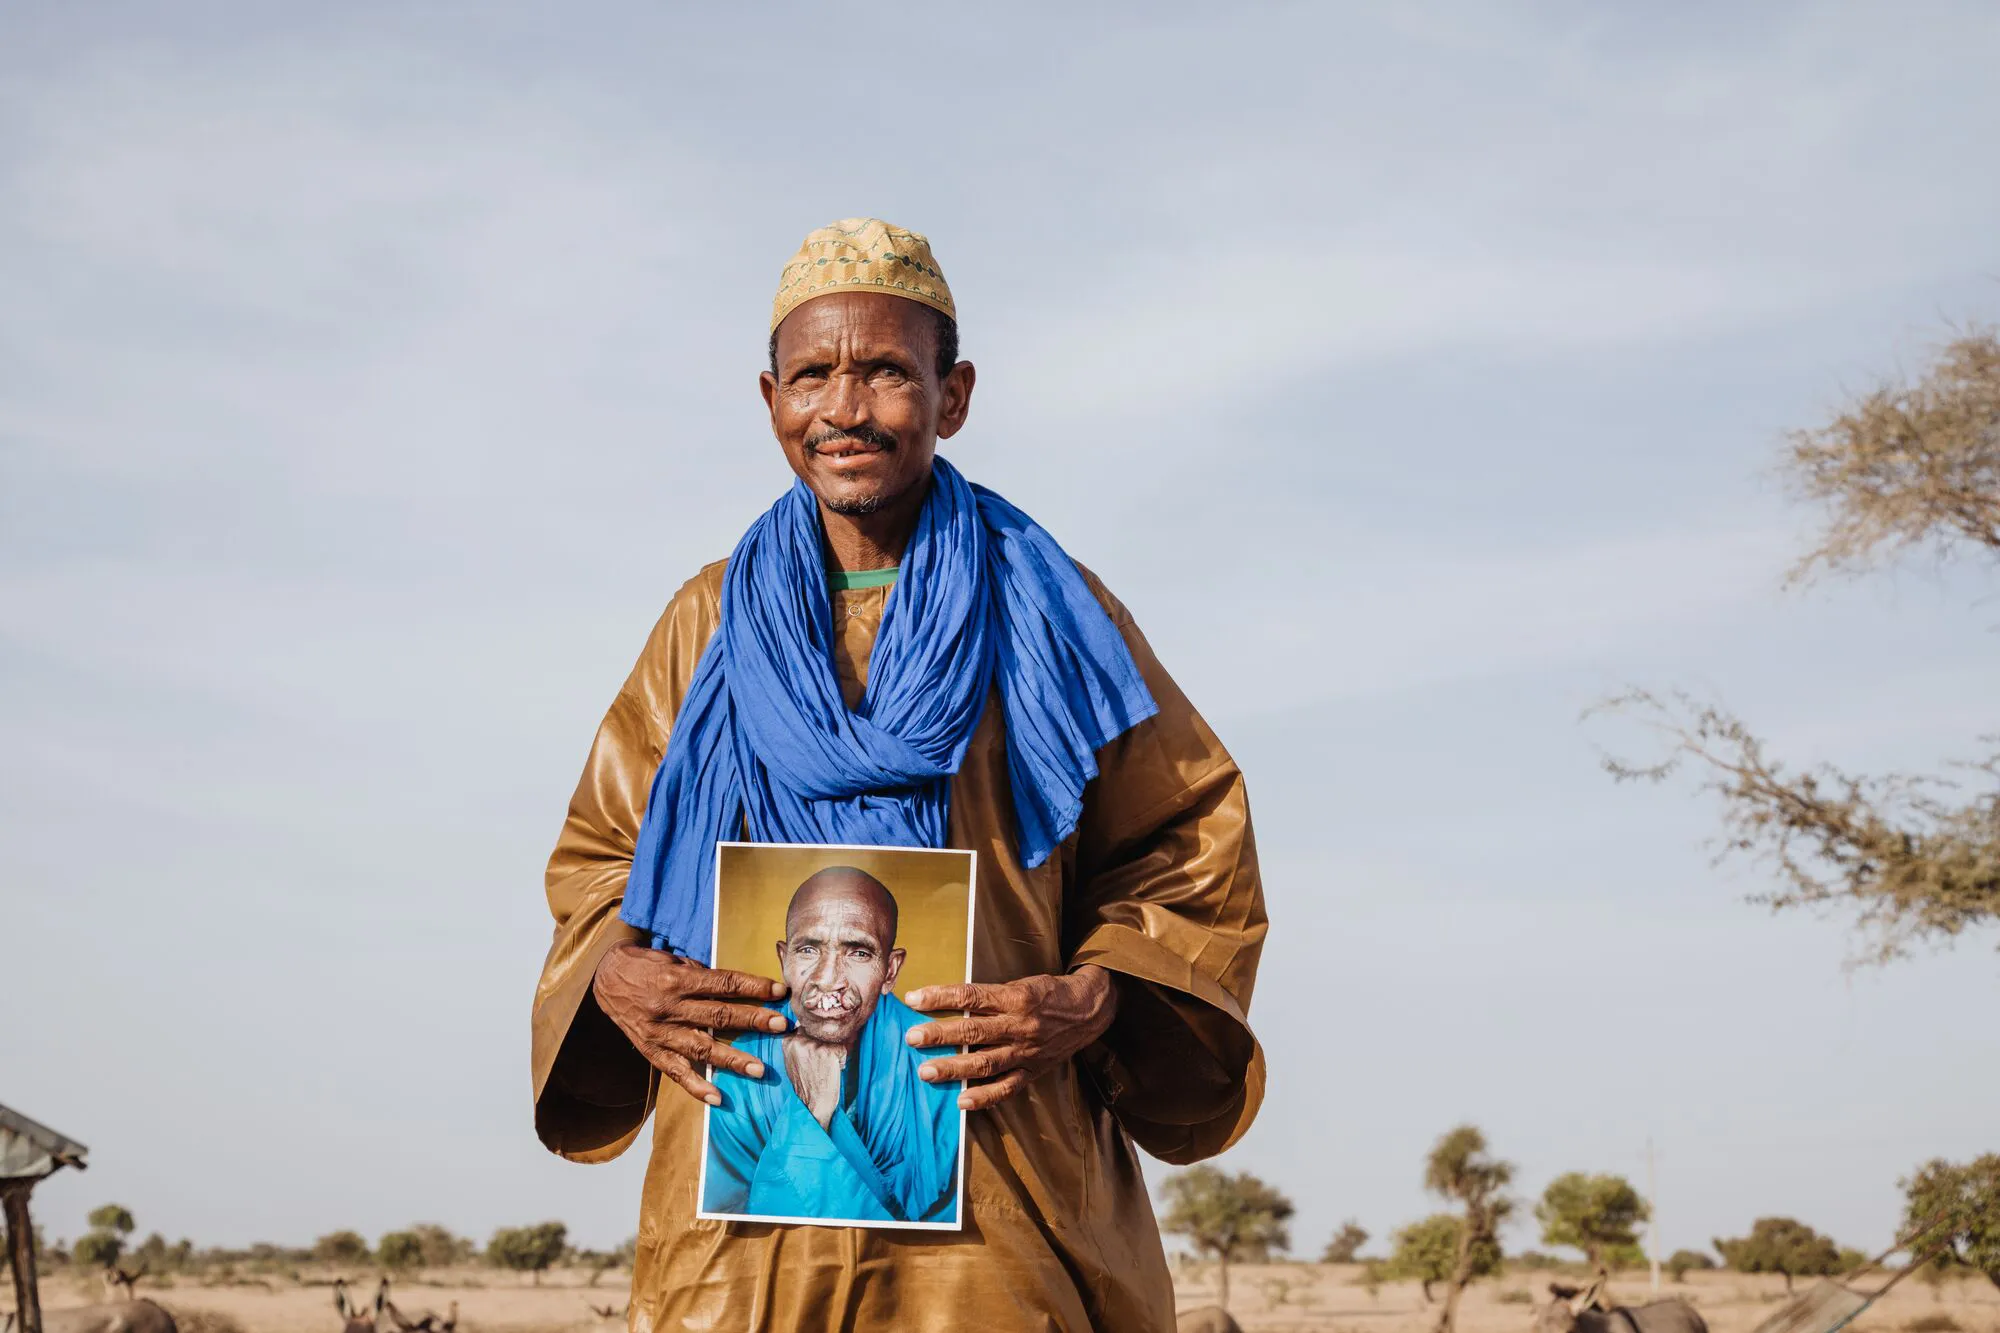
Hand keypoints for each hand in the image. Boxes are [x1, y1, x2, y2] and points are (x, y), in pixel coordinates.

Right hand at [592, 944, 789, 1105]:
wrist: (605, 978)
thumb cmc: (647, 965)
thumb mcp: (674, 960)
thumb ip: (702, 976)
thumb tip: (738, 990)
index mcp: (678, 979)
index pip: (724, 984)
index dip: (753, 987)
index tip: (780, 992)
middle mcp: (669, 1007)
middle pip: (717, 1016)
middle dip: (753, 1020)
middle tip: (781, 1026)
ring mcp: (659, 1032)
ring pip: (700, 1048)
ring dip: (732, 1059)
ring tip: (758, 1068)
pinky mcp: (650, 1051)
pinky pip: (675, 1072)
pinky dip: (696, 1087)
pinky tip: (717, 1097)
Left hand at [903, 965, 1119, 1110]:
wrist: (1088, 1010)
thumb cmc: (1048, 993)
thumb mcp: (1021, 983)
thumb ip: (989, 996)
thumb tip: (948, 1004)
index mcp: (1016, 997)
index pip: (971, 996)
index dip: (940, 997)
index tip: (913, 999)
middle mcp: (1020, 1025)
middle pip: (974, 1031)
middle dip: (941, 1035)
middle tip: (912, 1038)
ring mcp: (1027, 1052)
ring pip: (986, 1063)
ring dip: (954, 1069)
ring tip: (926, 1072)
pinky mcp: (1034, 1071)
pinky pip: (1007, 1087)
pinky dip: (984, 1097)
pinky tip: (962, 1101)